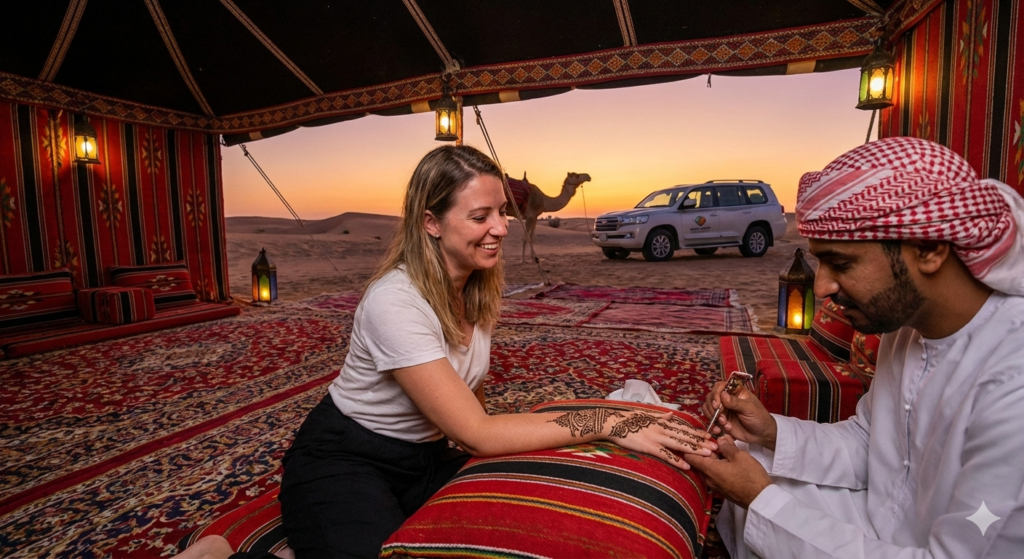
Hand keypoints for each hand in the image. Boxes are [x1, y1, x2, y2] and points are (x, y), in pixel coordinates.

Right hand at [603, 411, 717, 470]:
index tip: (711, 436)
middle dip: (702, 442)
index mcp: (663, 422)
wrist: (614, 423)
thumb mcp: (647, 414)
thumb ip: (660, 416)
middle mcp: (663, 429)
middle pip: (687, 436)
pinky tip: (687, 465)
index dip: (698, 433)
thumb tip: (671, 415)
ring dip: (695, 450)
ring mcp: (657, 438)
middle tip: (717, 447)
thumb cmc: (628, 419)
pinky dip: (677, 460)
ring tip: (708, 455)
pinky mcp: (649, 447)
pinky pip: (666, 454)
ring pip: (680, 444)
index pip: (685, 428)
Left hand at [686, 436, 771, 508]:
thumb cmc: (751, 477)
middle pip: (699, 461)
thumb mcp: (740, 456)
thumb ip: (727, 446)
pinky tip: (728, 458)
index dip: (692, 446)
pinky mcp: (722, 489)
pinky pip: (715, 474)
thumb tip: (719, 440)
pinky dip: (718, 465)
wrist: (761, 499)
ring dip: (714, 457)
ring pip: (708, 467)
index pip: (690, 457)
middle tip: (714, 439)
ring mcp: (714, 485)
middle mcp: (708, 479)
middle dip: (705, 449)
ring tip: (724, 446)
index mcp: (709, 470)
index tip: (699, 438)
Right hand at [701, 381, 776, 449]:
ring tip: (724, 423)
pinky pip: (710, 419)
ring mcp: (723, 409)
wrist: (761, 435)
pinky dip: (712, 424)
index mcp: (735, 392)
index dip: (716, 393)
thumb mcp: (750, 409)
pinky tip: (719, 429)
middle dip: (712, 407)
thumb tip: (723, 395)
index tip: (717, 404)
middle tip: (720, 416)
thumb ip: (736, 402)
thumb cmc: (759, 417)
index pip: (720, 386)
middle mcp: (726, 399)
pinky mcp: (720, 420)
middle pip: (710, 396)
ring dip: (712, 416)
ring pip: (707, 407)